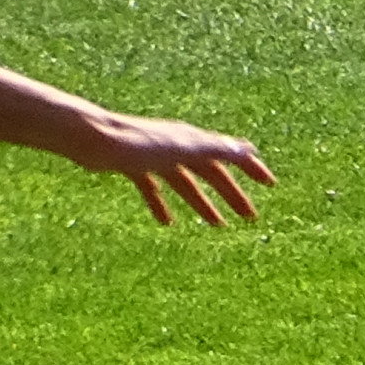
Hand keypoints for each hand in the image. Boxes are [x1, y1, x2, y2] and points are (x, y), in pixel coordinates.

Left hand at [75, 113, 273, 226]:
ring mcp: (155, 157)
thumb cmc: (137, 142)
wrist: (94, 138)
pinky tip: (167, 222)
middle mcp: (177, 146)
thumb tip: (251, 150)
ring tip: (216, 226)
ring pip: (186, 183)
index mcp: (192, 141)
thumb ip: (216, 149)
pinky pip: (154, 188)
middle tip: (250, 218)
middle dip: (232, 194)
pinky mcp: (134, 166)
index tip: (271, 184)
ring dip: (203, 203)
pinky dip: (163, 204)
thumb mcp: (182, 148)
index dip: (251, 169)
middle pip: (211, 173)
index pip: (230, 155)